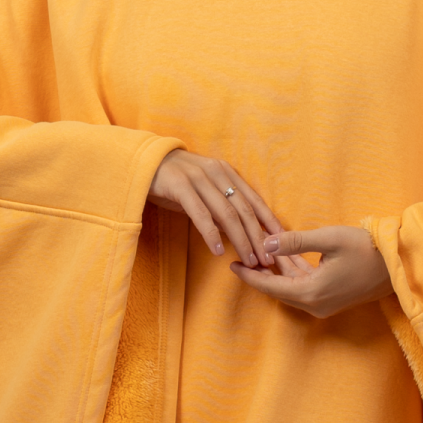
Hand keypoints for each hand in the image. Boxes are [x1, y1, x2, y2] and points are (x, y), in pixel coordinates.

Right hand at [148, 150, 281, 267]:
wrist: (142, 162)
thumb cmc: (174, 181)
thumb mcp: (202, 191)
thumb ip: (220, 207)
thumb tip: (237, 231)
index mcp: (226, 172)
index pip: (254, 200)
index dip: (269, 222)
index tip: (281, 242)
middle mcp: (216, 173)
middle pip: (244, 210)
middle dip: (258, 237)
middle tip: (267, 259)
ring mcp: (198, 178)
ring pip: (227, 214)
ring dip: (240, 240)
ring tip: (248, 260)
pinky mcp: (180, 186)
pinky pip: (201, 214)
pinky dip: (211, 234)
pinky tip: (219, 250)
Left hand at [231, 226, 391, 319]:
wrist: (399, 264)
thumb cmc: (366, 248)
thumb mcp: (328, 239)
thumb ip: (294, 242)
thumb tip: (266, 244)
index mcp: (310, 292)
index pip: (270, 285)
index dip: (249, 274)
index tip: (231, 264)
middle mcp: (315, 304)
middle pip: (277, 289)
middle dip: (259, 272)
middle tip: (241, 255)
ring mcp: (324, 304)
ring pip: (290, 287)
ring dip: (276, 271)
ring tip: (258, 253)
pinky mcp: (332, 298)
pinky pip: (304, 287)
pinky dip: (292, 273)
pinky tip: (283, 257)